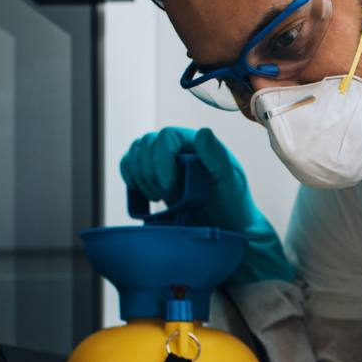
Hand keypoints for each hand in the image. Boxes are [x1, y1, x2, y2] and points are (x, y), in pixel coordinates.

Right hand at [118, 126, 291, 285]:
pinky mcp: (152, 177)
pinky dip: (130, 178)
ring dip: (141, 178)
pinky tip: (144, 195)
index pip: (167, 136)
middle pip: (146, 144)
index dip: (161, 159)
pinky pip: (128, 166)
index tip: (168, 186)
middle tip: (168, 196)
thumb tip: (202, 132)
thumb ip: (218, 157)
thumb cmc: (233, 204)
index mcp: (197, 143)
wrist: (226, 229)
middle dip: (151, 173)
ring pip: (135, 155)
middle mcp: (178, 148)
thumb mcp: (231, 182)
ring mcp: (163, 162)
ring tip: (160, 198)